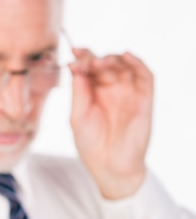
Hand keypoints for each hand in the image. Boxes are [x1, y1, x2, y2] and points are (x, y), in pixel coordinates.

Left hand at [69, 48, 153, 198]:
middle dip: (96, 58)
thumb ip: (78, 92)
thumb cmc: (91, 145)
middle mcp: (111, 89)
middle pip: (105, 63)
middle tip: (88, 61)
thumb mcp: (77, 117)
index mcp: (92, 92)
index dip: (82, 57)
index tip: (74, 53)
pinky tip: (127, 57)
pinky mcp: (144, 99)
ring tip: (102, 62)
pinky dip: (137, 63)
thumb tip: (76, 66)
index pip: (89, 68)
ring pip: (124, 66)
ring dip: (114, 58)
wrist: (110, 166)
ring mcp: (128, 92)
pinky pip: (145, 76)